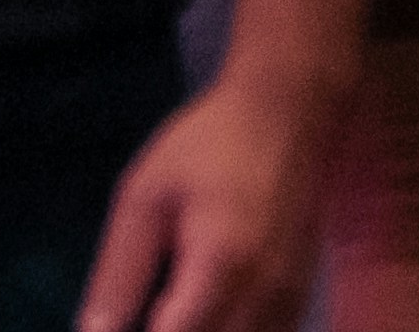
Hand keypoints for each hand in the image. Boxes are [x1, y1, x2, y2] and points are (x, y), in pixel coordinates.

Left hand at [76, 67, 330, 331]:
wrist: (288, 109)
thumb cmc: (210, 143)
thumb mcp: (144, 196)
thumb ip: (118, 276)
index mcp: (220, 266)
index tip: (125, 320)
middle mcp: (263, 295)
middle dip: (172, 331)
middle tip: (151, 305)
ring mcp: (289, 300)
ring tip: (173, 305)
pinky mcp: (299, 298)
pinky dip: (230, 330)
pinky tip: (206, 309)